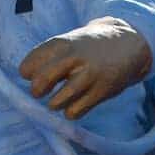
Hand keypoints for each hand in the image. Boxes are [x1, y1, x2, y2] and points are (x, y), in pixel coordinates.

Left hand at [19, 17, 152, 119]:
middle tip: (41, 91)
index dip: (28, 73)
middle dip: (37, 91)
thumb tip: (26, 78)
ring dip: (54, 103)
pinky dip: (71, 111)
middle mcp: (74, 59)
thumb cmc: (89, 47)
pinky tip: (76, 102)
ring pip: (56, 102)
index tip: (32, 74)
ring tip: (61, 97)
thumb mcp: (69, 42)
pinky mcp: (101, 91)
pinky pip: (74, 112)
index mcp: (62, 44)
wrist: (128, 44)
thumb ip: (47, 57)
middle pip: (40, 83)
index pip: (29, 65)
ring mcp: (89, 76)